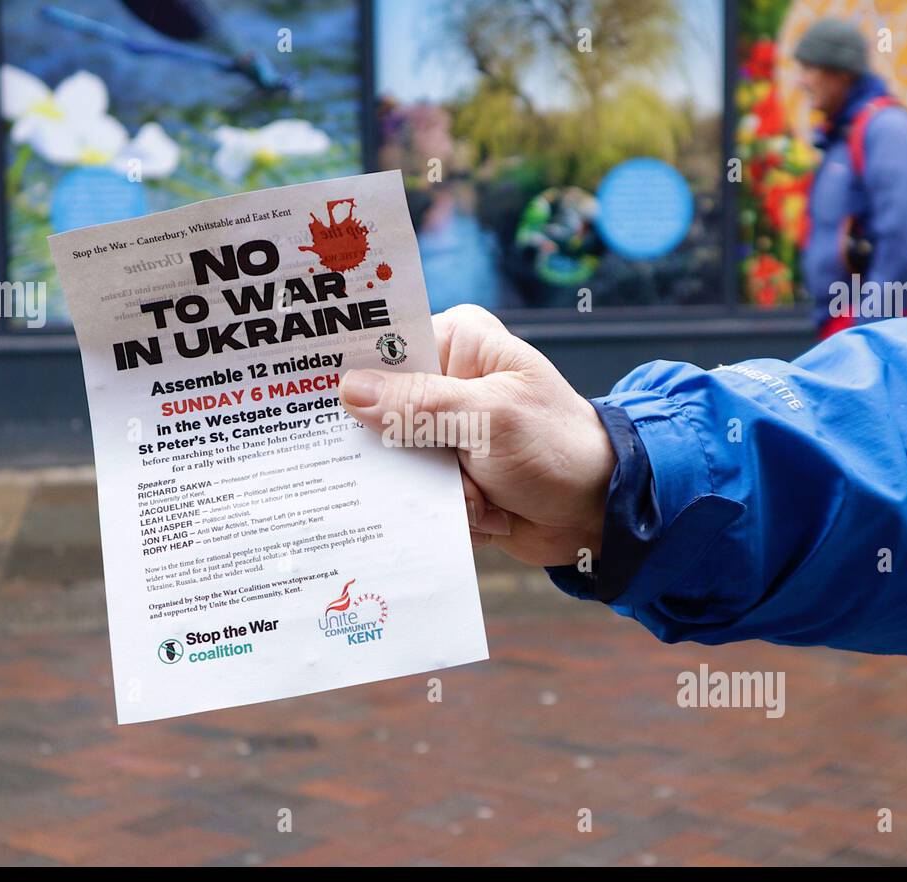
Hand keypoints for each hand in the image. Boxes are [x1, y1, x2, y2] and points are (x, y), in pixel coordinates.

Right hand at [338, 304, 615, 566]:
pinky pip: (411, 494)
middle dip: (399, 450)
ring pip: (391, 461)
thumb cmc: (558, 449)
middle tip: (432, 465)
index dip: (348, 370)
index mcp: (457, 343)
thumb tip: (349, 390)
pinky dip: (442, 511)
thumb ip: (420, 405)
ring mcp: (442, 432)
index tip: (308, 394)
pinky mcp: (444, 475)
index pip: (384, 346)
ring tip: (479, 495)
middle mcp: (444, 382)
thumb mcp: (490, 419)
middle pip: (376, 409)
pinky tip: (483, 512)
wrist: (599, 513)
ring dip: (431, 489)